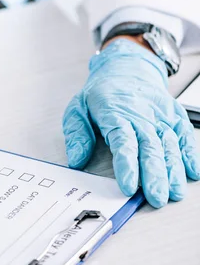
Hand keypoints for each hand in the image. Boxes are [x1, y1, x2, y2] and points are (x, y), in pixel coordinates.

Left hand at [62, 39, 199, 207]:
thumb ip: (77, 134)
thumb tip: (76, 159)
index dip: (127, 164)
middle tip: (156, 197)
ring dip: (173, 170)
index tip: (128, 185)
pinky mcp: (174, 116)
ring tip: (174, 192)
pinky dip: (190, 153)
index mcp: (115, 114)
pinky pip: (184, 135)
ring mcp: (160, 117)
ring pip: (169, 145)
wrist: (127, 67)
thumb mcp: (78, 107)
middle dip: (154, 175)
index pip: (123, 141)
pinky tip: (192, 171)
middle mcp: (141, 116)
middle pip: (150, 148)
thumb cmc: (103, 92)